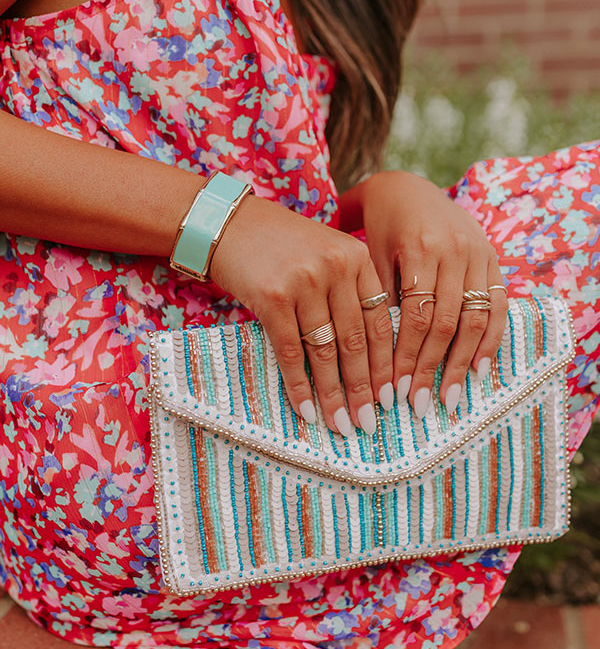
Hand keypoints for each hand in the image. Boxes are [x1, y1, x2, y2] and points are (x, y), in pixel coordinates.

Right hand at [209, 194, 394, 434]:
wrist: (227, 223)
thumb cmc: (279, 245)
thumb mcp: (324, 255)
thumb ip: (348, 292)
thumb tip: (365, 359)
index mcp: (356, 258)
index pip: (379, 321)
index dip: (386, 363)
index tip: (390, 397)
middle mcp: (335, 268)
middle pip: (356, 341)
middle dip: (364, 388)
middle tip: (369, 424)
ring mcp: (304, 282)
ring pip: (325, 351)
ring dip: (334, 394)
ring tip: (341, 425)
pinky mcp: (272, 297)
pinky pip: (291, 352)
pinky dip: (300, 386)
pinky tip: (307, 410)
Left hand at [359, 171, 507, 414]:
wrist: (408, 189)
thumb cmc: (381, 228)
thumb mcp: (374, 256)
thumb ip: (384, 299)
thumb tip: (382, 361)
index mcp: (422, 249)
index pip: (417, 317)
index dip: (407, 357)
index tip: (394, 390)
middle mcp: (456, 252)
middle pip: (447, 323)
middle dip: (432, 369)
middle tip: (418, 405)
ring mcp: (480, 255)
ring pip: (476, 319)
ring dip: (463, 364)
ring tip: (451, 398)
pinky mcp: (493, 259)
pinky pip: (499, 306)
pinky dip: (491, 341)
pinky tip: (480, 370)